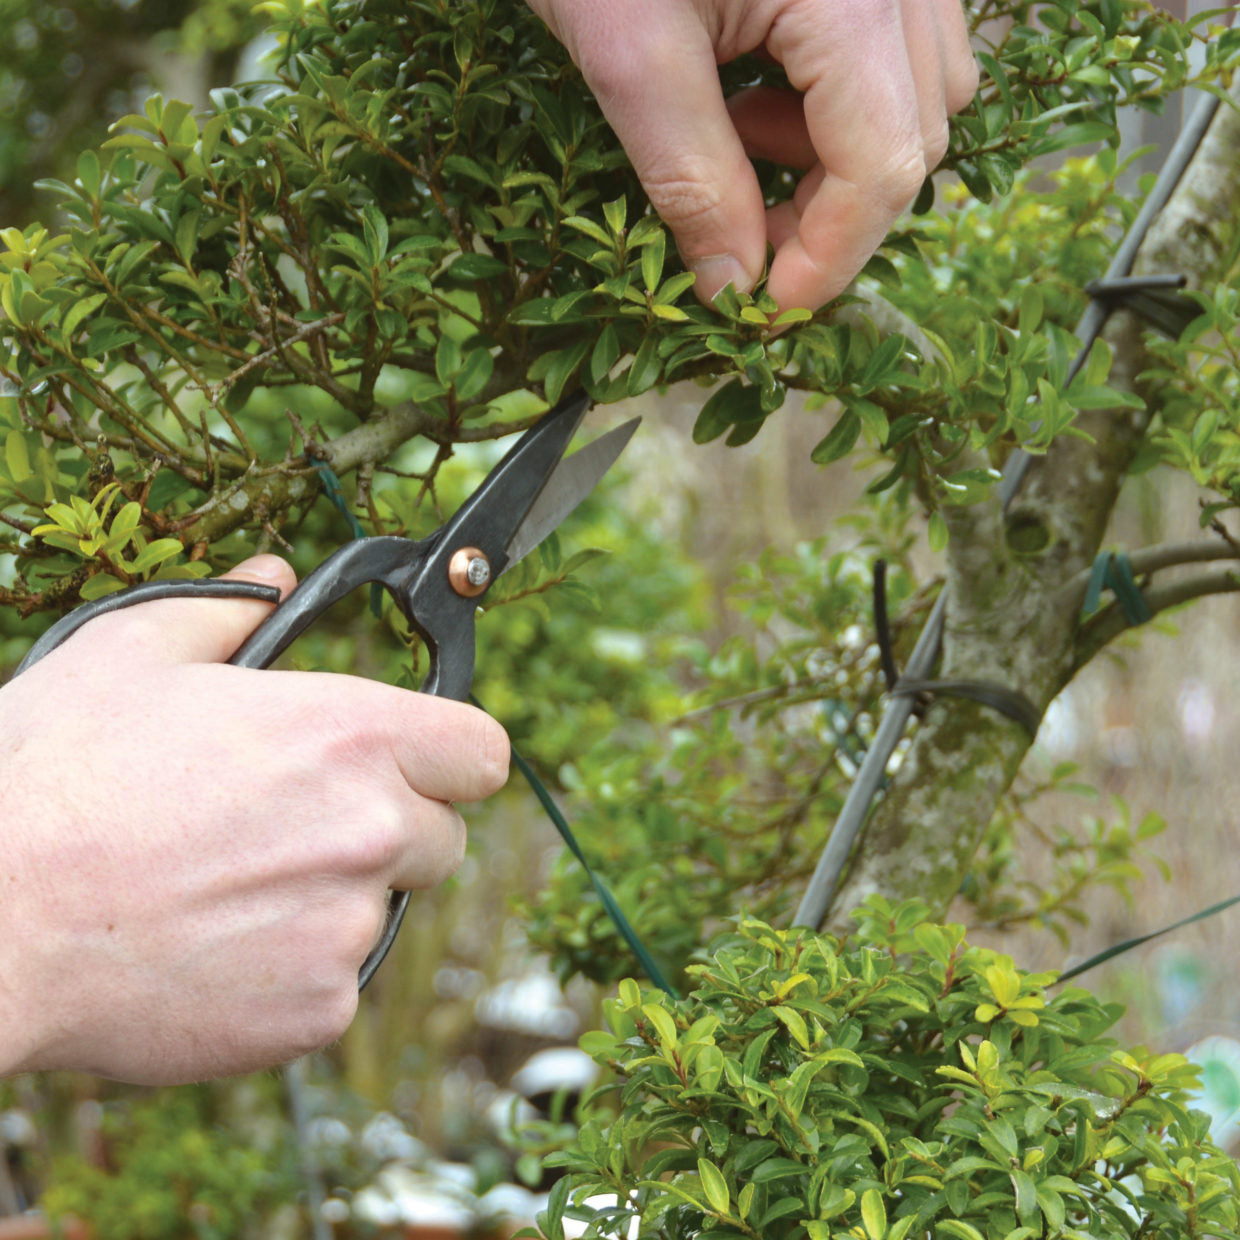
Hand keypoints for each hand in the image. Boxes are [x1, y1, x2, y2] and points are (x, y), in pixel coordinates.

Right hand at [0, 555, 508, 1083]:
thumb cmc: (57, 781)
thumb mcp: (131, 655)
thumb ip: (228, 611)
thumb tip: (277, 575)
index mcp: (352, 735)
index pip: (482, 752)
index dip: (450, 756)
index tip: (416, 765)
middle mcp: (373, 830)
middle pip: (440, 836)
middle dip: (388, 830)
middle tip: (294, 826)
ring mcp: (350, 927)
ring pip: (381, 911)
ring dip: (332, 901)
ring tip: (228, 887)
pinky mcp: (318, 1010)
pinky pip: (333, 983)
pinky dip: (291, 973)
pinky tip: (210, 948)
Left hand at [526, 0, 977, 310]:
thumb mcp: (626, 51)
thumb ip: (690, 178)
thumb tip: (732, 288)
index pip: (885, 167)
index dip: (828, 259)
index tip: (764, 311)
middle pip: (914, 138)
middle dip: (829, 214)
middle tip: (738, 240)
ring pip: (918, 97)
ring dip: (835, 156)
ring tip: (737, 138)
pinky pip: (897, 47)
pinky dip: (836, 99)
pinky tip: (758, 84)